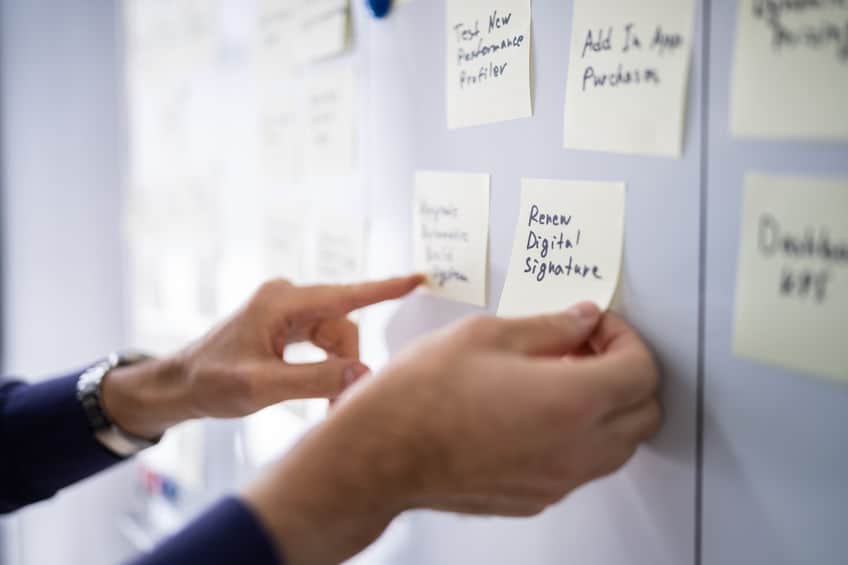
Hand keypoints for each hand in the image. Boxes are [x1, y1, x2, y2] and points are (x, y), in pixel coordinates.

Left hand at [100, 274, 423, 437]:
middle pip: (343, 327)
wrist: (178, 385)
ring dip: (337, 370)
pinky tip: (322, 390)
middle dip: (349, 364)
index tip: (419, 277)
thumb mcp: (262, 387)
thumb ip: (315, 379)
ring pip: (335, 338)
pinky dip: (327, 366)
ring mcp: (286, 311)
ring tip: (327, 405)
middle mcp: (287, 299)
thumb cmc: (211, 383)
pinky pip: (322, 341)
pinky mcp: (284, 326)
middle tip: (339, 406)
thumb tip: (364, 372)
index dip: (386, 288)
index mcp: (281, 302)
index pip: (346, 295)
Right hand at [243, 304, 660, 564]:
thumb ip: (549, 326)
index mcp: (571, 401)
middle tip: (585, 349)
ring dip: (606, 409)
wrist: (379, 455)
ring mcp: (557, 481)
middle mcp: (574, 449)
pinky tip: (537, 413)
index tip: (598, 327)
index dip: (626, 339)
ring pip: (619, 446)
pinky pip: (581, 467)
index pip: (641, 370)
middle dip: (626, 373)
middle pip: (643, 413)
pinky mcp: (535, 498)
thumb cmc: (421, 394)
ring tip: (560, 379)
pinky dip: (578, 437)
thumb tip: (582, 319)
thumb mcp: (487, 336)